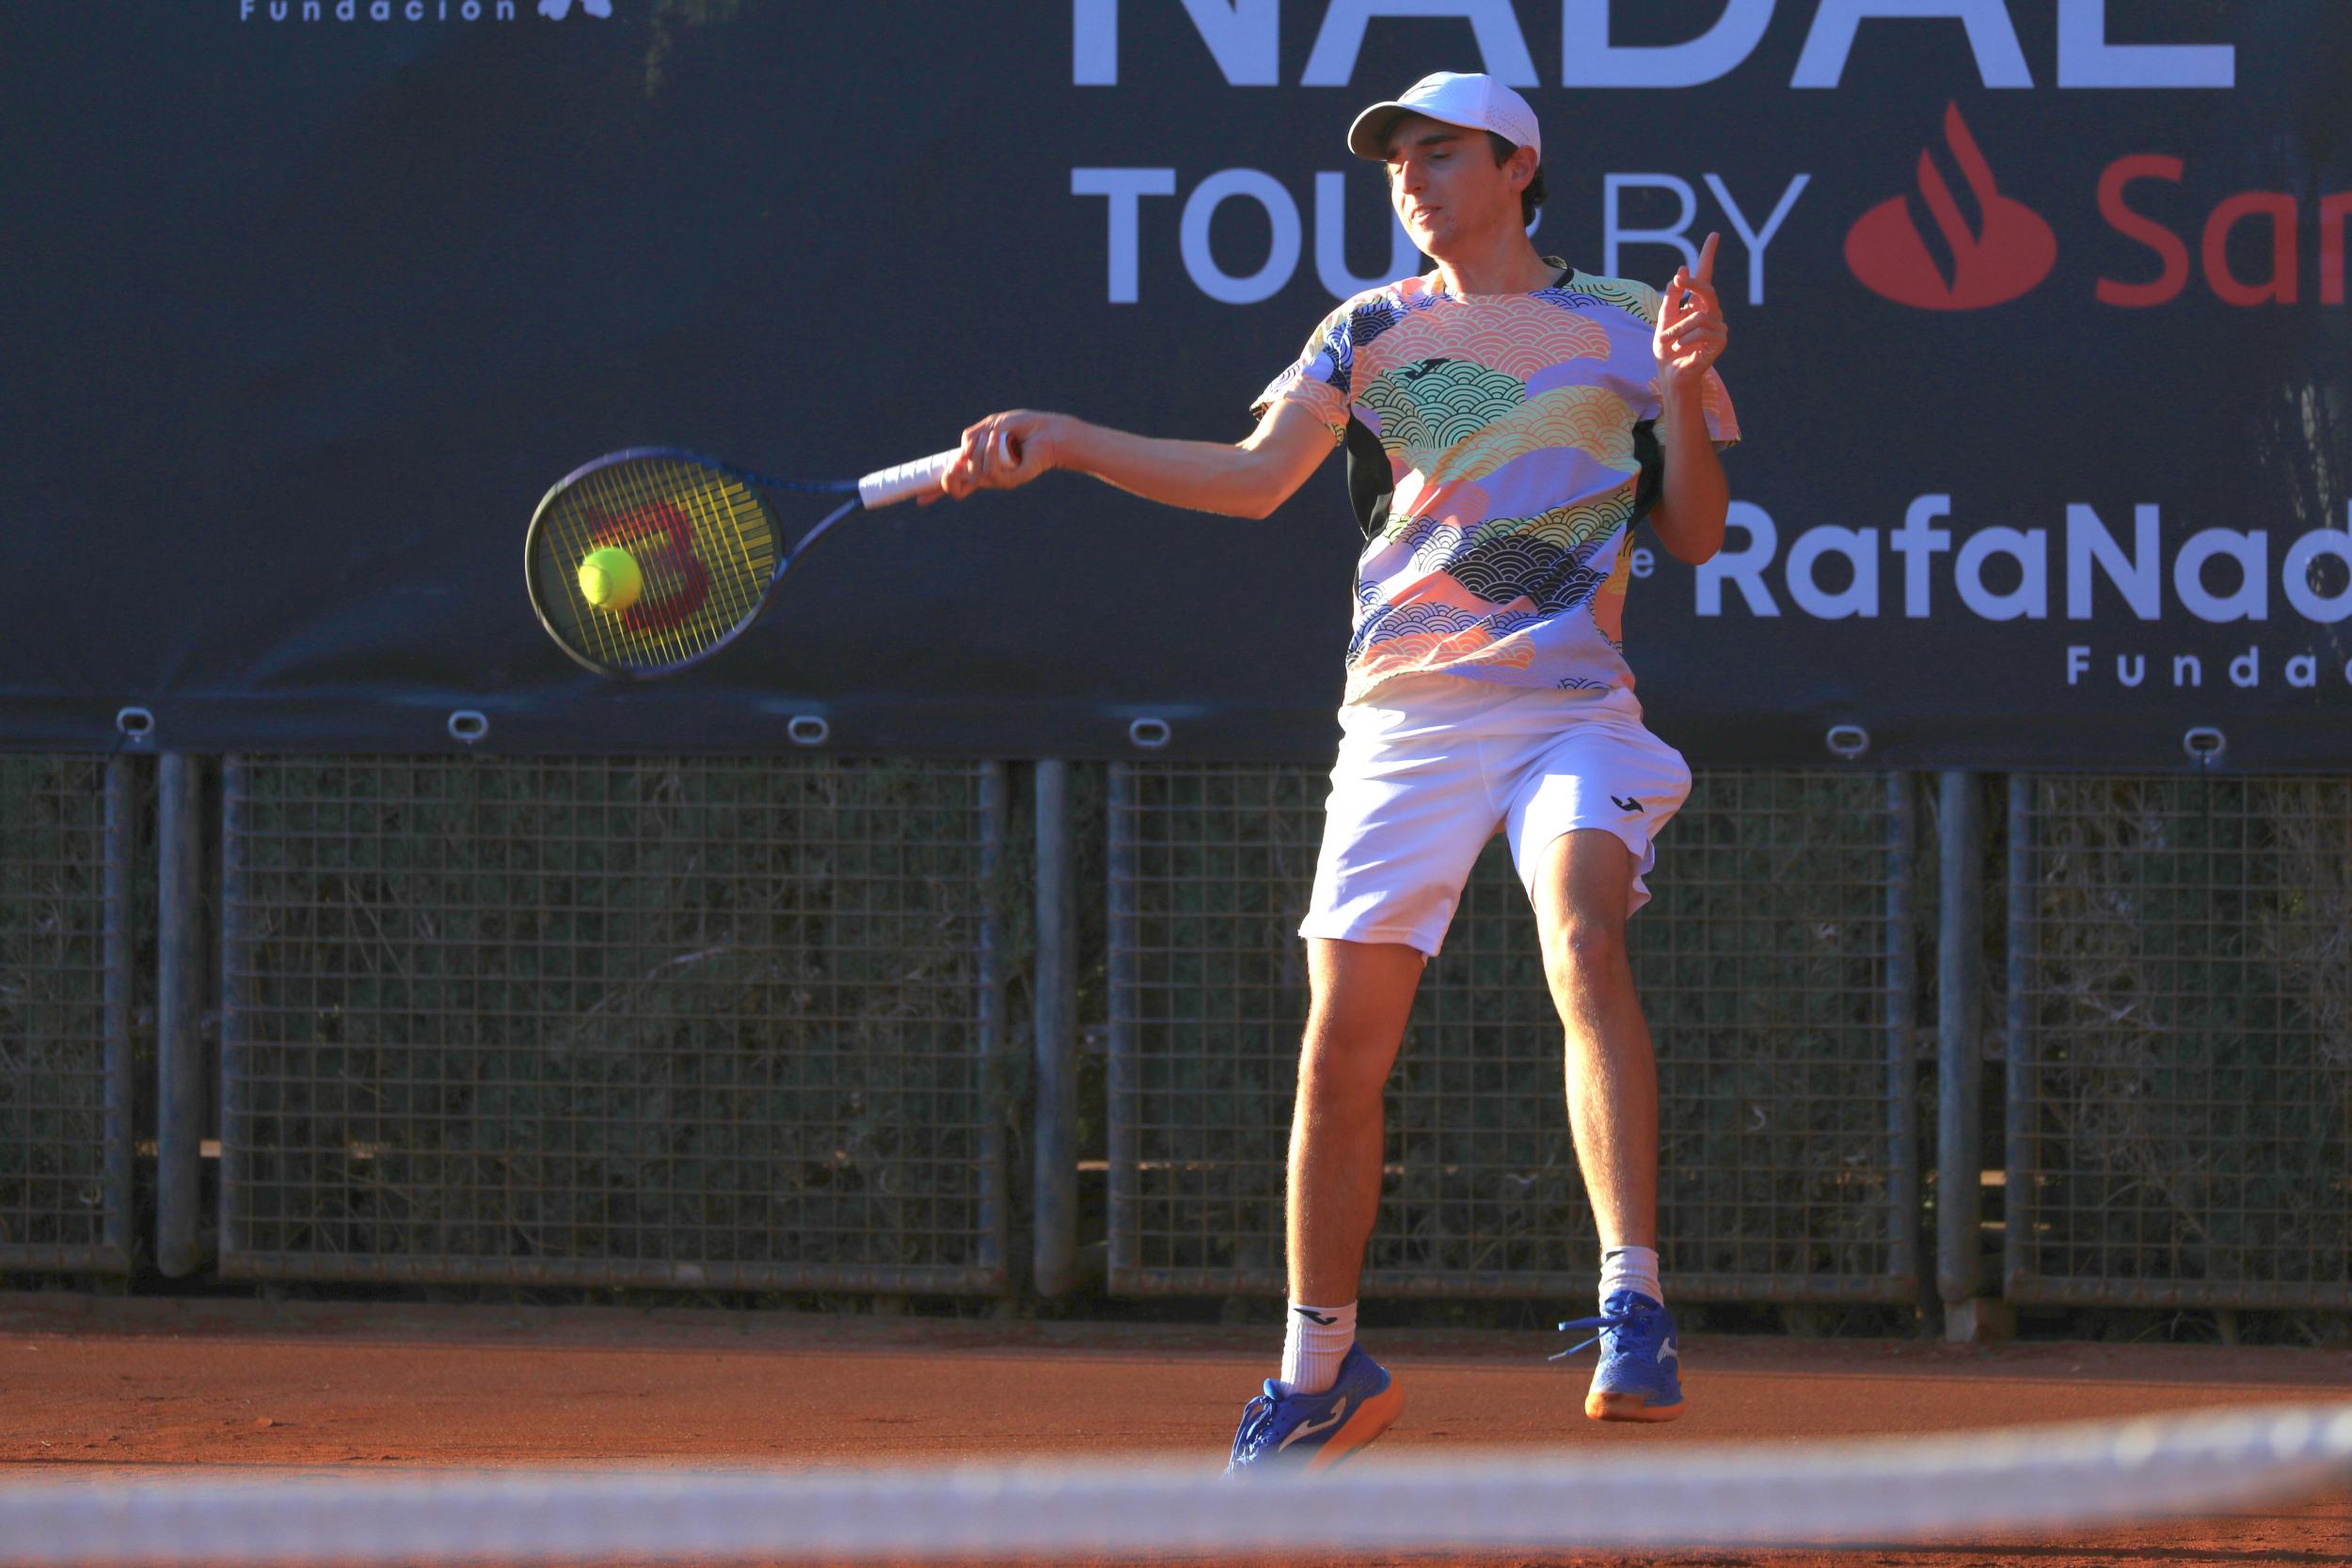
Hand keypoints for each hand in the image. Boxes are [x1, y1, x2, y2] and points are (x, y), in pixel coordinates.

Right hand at [921, 410, 1060, 503]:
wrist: (1049, 431)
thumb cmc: (1023, 427)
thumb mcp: (991, 426)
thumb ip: (972, 437)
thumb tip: (959, 454)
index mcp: (979, 464)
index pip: (954, 481)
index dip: (935, 491)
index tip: (920, 499)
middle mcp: (986, 476)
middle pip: (956, 486)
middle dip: (950, 475)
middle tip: (956, 463)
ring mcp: (998, 480)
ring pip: (973, 472)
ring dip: (979, 448)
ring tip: (996, 435)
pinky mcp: (1010, 480)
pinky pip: (990, 471)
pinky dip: (991, 450)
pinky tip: (1000, 438)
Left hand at [1653, 231, 1726, 393]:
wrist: (1670, 374)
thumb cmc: (1666, 348)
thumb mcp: (1663, 319)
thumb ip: (1671, 297)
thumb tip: (1682, 271)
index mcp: (1696, 304)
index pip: (1706, 275)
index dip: (1709, 255)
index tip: (1714, 234)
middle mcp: (1710, 311)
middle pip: (1708, 289)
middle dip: (1693, 284)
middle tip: (1679, 278)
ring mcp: (1718, 326)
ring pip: (1699, 315)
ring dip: (1677, 328)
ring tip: (1670, 341)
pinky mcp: (1721, 340)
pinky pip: (1702, 330)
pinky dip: (1685, 338)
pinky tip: (1682, 348)